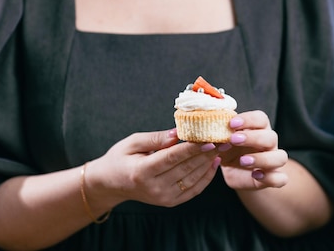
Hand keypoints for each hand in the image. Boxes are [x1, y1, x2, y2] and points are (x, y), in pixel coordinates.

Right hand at [85, 128, 220, 209]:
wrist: (111, 184)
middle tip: (222, 140)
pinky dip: (206, 177)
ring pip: (192, 180)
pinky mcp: (170, 202)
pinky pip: (193, 190)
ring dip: (209, 164)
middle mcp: (153, 188)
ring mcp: (162, 197)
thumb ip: (155, 138)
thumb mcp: (132, 142)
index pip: (172, 158)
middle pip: (185, 169)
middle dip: (206, 154)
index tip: (209, 140)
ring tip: (221, 149)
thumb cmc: (120, 158)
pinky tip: (213, 163)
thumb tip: (178, 132)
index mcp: (142, 171)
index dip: (192, 149)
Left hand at [218, 110, 288, 189]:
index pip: (261, 118)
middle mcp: (269, 143)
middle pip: (271, 136)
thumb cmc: (230, 150)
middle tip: (234, 140)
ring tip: (243, 161)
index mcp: (258, 128)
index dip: (249, 119)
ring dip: (263, 158)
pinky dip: (270, 177)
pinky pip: (281, 178)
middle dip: (253, 137)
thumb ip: (219, 137)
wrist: (235, 171)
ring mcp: (273, 160)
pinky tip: (256, 175)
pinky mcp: (273, 177)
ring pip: (280, 157)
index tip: (231, 123)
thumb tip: (209, 132)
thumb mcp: (222, 142)